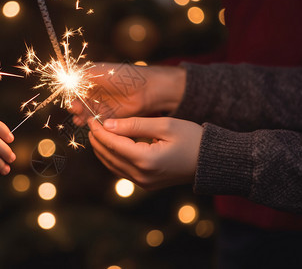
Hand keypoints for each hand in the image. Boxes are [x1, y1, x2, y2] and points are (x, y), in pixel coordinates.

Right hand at [70, 62, 185, 125]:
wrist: (145, 90)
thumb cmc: (123, 76)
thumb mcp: (98, 71)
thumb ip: (79, 74)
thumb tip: (62, 75)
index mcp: (90, 80)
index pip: (73, 87)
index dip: (69, 92)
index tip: (69, 95)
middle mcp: (94, 93)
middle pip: (77, 102)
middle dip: (73, 106)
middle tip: (75, 107)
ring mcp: (101, 106)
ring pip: (84, 113)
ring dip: (79, 116)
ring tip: (79, 117)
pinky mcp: (108, 118)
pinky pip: (94, 123)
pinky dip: (89, 124)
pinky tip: (87, 123)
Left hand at [88, 116, 202, 189]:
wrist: (210, 161)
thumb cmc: (192, 139)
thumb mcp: (164, 125)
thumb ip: (134, 125)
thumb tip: (108, 125)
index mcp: (146, 160)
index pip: (112, 143)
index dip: (99, 130)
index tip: (92, 118)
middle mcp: (141, 175)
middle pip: (108, 156)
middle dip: (97, 139)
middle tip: (91, 123)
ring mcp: (143, 182)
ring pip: (111, 165)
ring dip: (102, 149)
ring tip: (97, 132)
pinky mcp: (145, 184)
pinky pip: (120, 170)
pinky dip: (111, 157)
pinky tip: (110, 145)